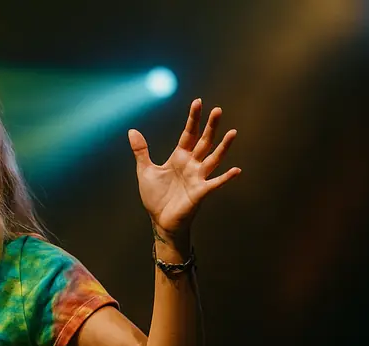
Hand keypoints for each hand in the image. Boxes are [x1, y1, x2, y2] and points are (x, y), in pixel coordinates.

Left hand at [129, 99, 240, 242]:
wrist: (160, 221)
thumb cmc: (156, 197)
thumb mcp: (145, 171)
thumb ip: (141, 151)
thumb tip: (132, 130)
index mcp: (180, 157)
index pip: (188, 133)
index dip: (193, 119)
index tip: (198, 102)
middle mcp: (192, 164)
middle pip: (204, 142)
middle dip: (210, 127)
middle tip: (218, 110)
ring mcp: (198, 178)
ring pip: (214, 159)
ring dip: (223, 147)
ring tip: (233, 133)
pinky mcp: (200, 192)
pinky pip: (215, 183)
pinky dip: (225, 178)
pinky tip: (236, 170)